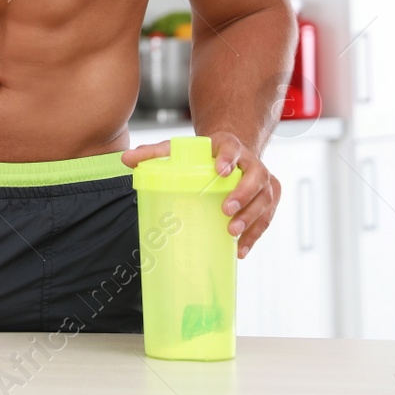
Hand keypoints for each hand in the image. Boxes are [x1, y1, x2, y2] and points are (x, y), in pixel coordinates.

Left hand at [121, 131, 278, 258]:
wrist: (230, 154)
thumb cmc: (202, 154)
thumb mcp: (179, 148)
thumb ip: (154, 153)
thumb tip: (126, 160)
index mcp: (228, 146)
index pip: (232, 148)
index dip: (228, 158)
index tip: (219, 170)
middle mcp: (251, 162)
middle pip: (255, 176)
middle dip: (243, 194)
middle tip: (226, 209)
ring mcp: (263, 181)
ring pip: (265, 199)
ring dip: (251, 217)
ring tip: (232, 231)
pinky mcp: (268, 197)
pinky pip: (267, 217)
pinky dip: (255, 234)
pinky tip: (241, 249)